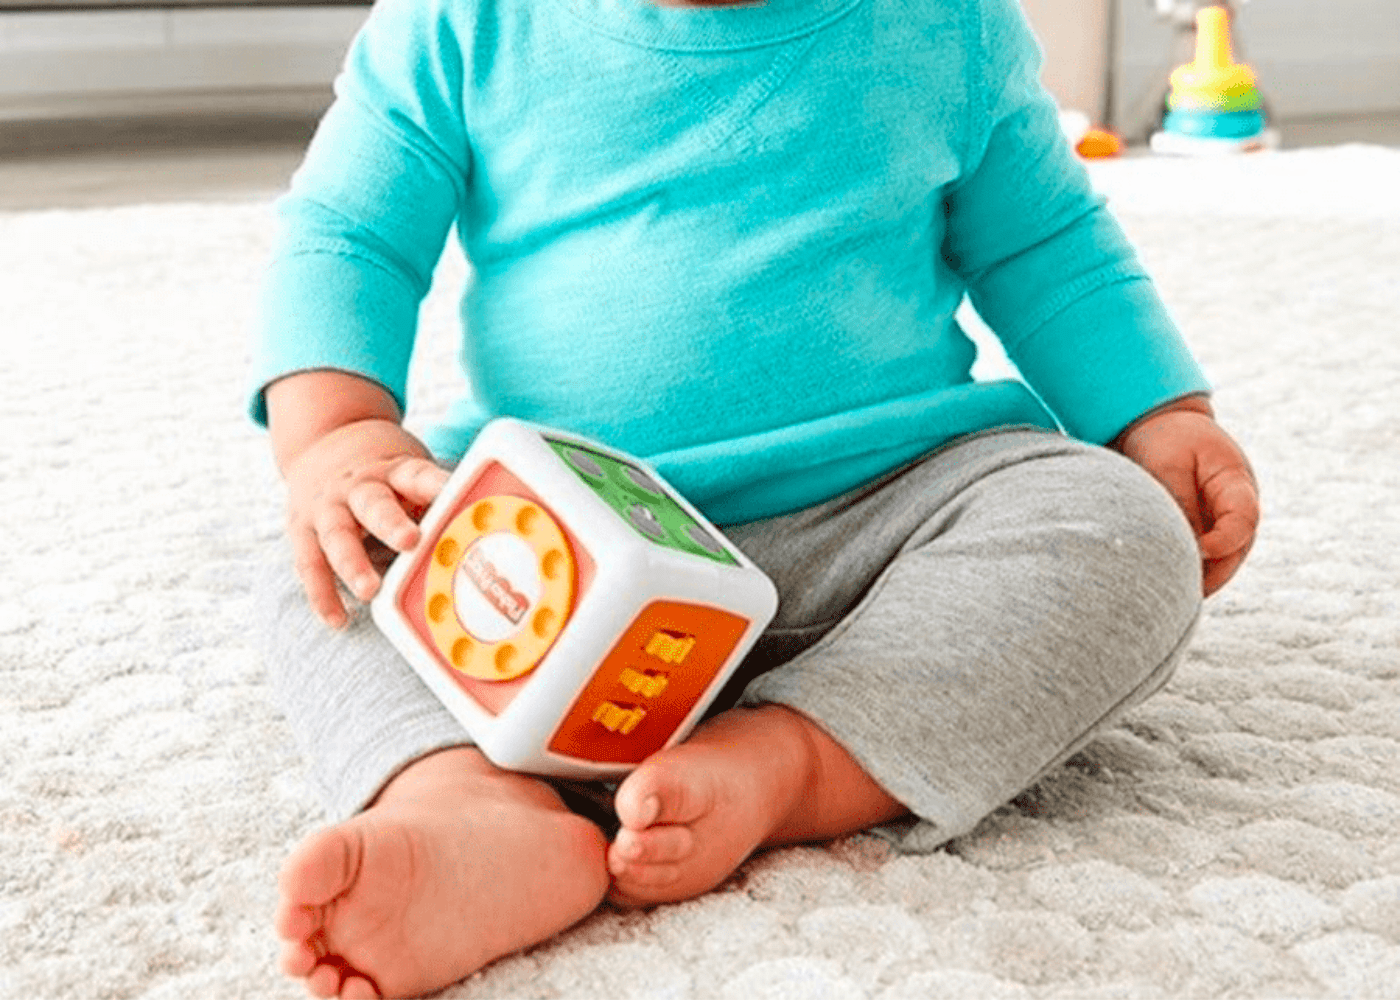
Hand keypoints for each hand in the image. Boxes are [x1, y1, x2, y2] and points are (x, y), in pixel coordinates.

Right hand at [282, 418, 448, 626]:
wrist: (325, 444)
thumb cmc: (385, 476)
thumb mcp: (412, 474)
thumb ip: (437, 504)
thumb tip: (484, 540)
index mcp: (394, 471)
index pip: (417, 475)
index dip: (436, 486)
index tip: (454, 497)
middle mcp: (358, 486)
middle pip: (373, 503)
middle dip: (391, 523)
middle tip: (410, 542)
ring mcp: (327, 507)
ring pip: (336, 534)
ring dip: (352, 563)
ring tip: (368, 590)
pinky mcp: (302, 530)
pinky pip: (310, 564)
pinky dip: (322, 594)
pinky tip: (338, 619)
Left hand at [1113, 396, 1259, 596]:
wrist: (1160, 426)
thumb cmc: (1165, 439)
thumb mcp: (1168, 464)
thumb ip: (1178, 502)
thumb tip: (1184, 546)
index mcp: (1237, 484)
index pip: (1244, 521)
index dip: (1224, 542)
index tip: (1198, 550)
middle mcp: (1237, 510)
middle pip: (1235, 553)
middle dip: (1211, 576)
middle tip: (1180, 594)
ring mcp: (1223, 524)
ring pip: (1219, 564)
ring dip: (1197, 579)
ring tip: (1166, 596)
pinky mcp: (1204, 533)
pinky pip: (1200, 562)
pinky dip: (1185, 573)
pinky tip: (1159, 586)